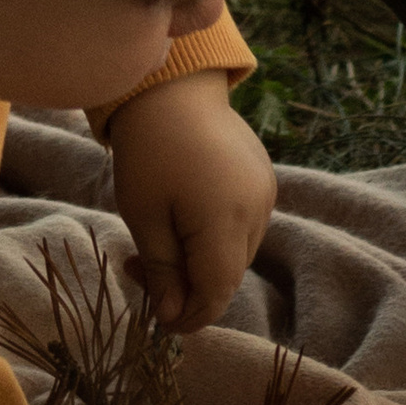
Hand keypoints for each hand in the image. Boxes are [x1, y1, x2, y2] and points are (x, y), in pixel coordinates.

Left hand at [104, 73, 276, 334]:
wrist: (171, 86)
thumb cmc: (148, 150)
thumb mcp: (144, 215)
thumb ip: (163, 271)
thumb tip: (173, 317)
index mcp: (225, 221)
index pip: (216, 293)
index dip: (190, 316)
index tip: (157, 319)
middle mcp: (257, 210)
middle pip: (227, 274)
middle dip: (188, 286)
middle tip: (140, 270)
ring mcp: (265, 193)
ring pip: (237, 252)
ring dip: (202, 260)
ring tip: (158, 244)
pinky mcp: (263, 178)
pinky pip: (244, 224)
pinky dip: (216, 234)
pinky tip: (183, 218)